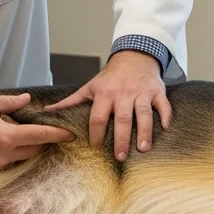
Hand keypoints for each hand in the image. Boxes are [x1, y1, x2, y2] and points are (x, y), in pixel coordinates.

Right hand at [0, 93, 73, 170]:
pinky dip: (15, 152)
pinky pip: (10, 162)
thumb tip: (28, 100)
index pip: (39, 137)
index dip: (57, 135)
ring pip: (23, 158)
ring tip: (29, 133)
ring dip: (29, 147)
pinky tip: (12, 140)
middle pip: (35, 150)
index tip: (71, 134)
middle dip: (43, 141)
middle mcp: (3, 155)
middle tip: (48, 128)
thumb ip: (11, 102)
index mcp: (5, 137)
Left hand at [44, 50, 170, 160]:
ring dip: (144, 131)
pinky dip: (166, 116)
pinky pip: (163, 104)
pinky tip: (165, 128)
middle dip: (121, 138)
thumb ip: (71, 101)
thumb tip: (48, 112)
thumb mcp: (90, 86)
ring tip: (143, 149)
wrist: (134, 56)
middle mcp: (123, 93)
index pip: (98, 116)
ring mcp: (142, 92)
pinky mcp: (157, 91)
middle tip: (120, 156)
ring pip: (144, 113)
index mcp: (104, 94)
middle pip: (121, 118)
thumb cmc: (110, 77)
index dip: (95, 133)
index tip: (95, 147)